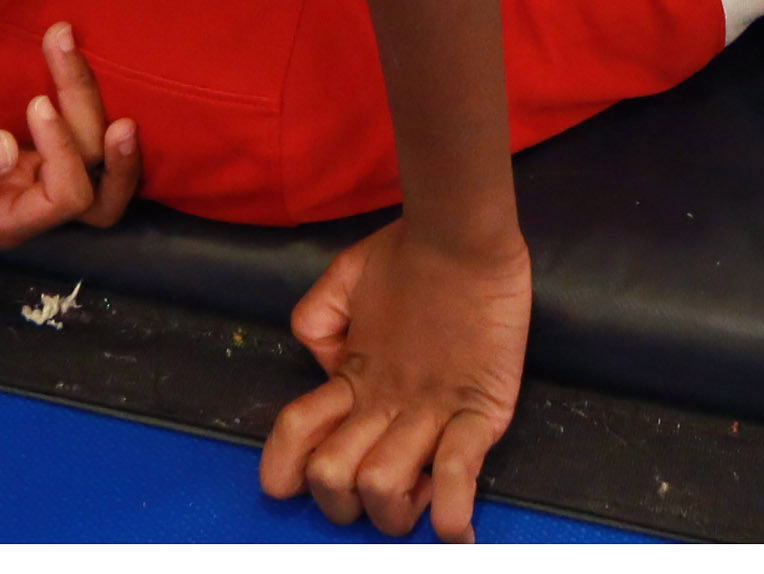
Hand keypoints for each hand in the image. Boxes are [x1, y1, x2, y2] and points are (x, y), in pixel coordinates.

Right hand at [0, 24, 138, 250]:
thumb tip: (5, 148)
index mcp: (6, 222)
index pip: (66, 198)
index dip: (66, 153)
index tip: (36, 103)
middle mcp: (32, 204)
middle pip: (99, 189)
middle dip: (109, 142)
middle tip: (86, 78)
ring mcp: (36, 178)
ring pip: (96, 157)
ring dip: (92, 101)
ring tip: (62, 40)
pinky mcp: (32, 151)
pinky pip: (77, 131)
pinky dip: (80, 95)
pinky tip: (61, 52)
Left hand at [261, 216, 531, 540]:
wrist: (466, 230)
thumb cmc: (409, 251)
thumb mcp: (345, 276)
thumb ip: (320, 318)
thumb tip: (322, 359)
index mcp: (349, 373)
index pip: (294, 435)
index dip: (285, 468)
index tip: (298, 482)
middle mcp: (382, 401)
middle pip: (334, 478)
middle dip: (342, 504)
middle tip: (367, 495)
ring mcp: (430, 408)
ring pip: (384, 486)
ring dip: (393, 513)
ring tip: (413, 505)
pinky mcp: (478, 408)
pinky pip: (457, 472)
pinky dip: (451, 512)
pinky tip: (456, 532)